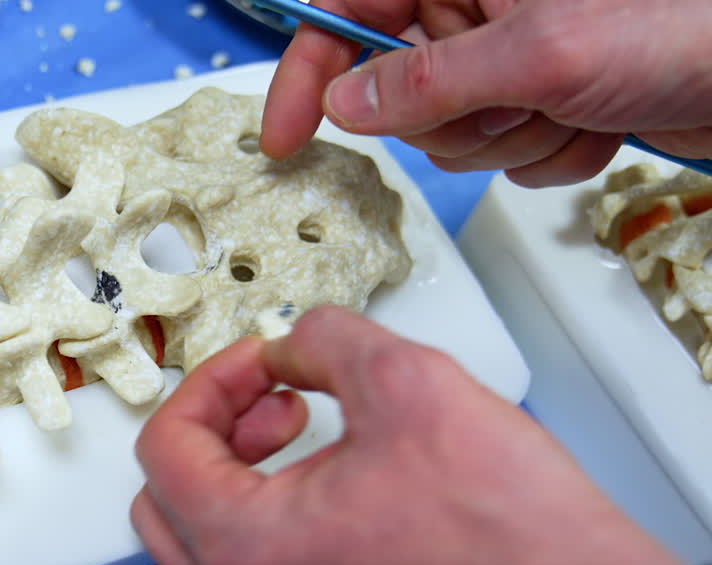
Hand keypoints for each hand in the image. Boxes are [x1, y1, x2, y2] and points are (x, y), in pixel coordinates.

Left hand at [132, 306, 686, 564]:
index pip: (163, 449)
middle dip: (216, 438)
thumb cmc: (512, 536)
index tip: (260, 366)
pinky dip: (285, 544)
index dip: (210, 384)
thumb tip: (292, 340)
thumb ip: (324, 338)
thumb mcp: (410, 382)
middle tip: (277, 406)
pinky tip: (352, 511)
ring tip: (322, 450)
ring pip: (217, 559)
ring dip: (250, 489)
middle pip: (169, 509)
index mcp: (243, 551)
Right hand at [260, 0, 711, 186]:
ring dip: (511, 140)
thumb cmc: (686, 22)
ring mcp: (514, 56)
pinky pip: (506, 155)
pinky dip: (550, 155)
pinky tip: (595, 123)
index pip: (347, 13)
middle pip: (399, 91)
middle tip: (514, 102)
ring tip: (573, 106)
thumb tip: (349, 101)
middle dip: (455, 119)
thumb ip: (429, 81)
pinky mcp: (545, 98)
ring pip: (452, 135)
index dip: (308, 73)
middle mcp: (483, 7)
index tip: (286, 133)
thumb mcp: (540, 53)